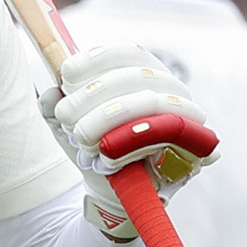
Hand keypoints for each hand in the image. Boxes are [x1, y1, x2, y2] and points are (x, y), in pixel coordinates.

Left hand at [41, 43, 217, 238]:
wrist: (116, 194)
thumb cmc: (96, 148)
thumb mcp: (68, 126)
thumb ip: (54, 106)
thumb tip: (51, 94)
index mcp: (144, 73)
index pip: (127, 52)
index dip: (97, 58)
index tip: (66, 75)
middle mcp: (171, 89)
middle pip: (135, 76)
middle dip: (93, 94)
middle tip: (65, 116)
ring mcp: (187, 116)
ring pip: (151, 101)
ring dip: (109, 117)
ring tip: (82, 137)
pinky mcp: (195, 147)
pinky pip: (171, 135)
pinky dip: (135, 141)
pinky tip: (108, 153)